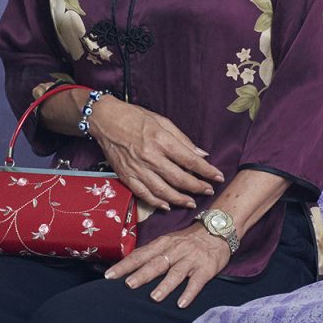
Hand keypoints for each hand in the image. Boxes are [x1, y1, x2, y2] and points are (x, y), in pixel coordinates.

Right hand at [88, 98, 224, 210]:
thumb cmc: (134, 117)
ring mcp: (136, 168)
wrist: (104, 120)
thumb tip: (201, 154)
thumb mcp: (162, 121)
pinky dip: (156, 202)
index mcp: (160, 140)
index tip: (218, 176)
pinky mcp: (126, 175)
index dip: (206, 170)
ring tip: (191, 203)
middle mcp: (149, 156)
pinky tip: (167, 205)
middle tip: (208, 191)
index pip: (189, 160)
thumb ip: (182, 139)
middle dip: (196, 187)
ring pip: (162, 190)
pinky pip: (143, 194)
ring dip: (179, 199)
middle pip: (178, 178)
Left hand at [105, 224, 230, 307]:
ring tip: (154, 297)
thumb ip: (151, 253)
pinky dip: (189, 292)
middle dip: (142, 274)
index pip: (140, 255)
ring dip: (165, 285)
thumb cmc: (187, 240)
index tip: (109, 275)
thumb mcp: (167, 241)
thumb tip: (128, 266)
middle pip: (156, 263)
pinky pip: (197, 282)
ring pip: (176, 273)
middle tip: (128, 285)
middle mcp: (175, 251)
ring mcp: (191, 259)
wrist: (217, 229)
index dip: (125, 265)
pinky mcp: (206, 268)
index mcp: (162, 244)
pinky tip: (181, 303)